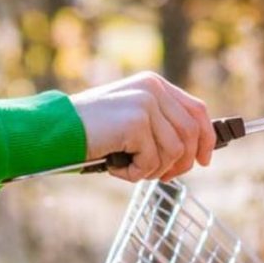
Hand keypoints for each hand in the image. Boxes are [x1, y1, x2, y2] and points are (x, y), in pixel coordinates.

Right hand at [70, 72, 216, 181]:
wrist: (56, 130)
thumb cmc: (90, 131)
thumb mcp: (131, 120)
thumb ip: (159, 126)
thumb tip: (193, 153)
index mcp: (154, 84)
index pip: (197, 110)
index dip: (207, 138)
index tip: (204, 161)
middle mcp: (153, 89)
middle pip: (191, 134)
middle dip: (182, 163)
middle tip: (163, 177)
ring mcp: (146, 103)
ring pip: (175, 151)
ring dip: (154, 169)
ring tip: (130, 168)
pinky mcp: (136, 122)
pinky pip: (153, 160)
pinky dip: (136, 173)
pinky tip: (116, 167)